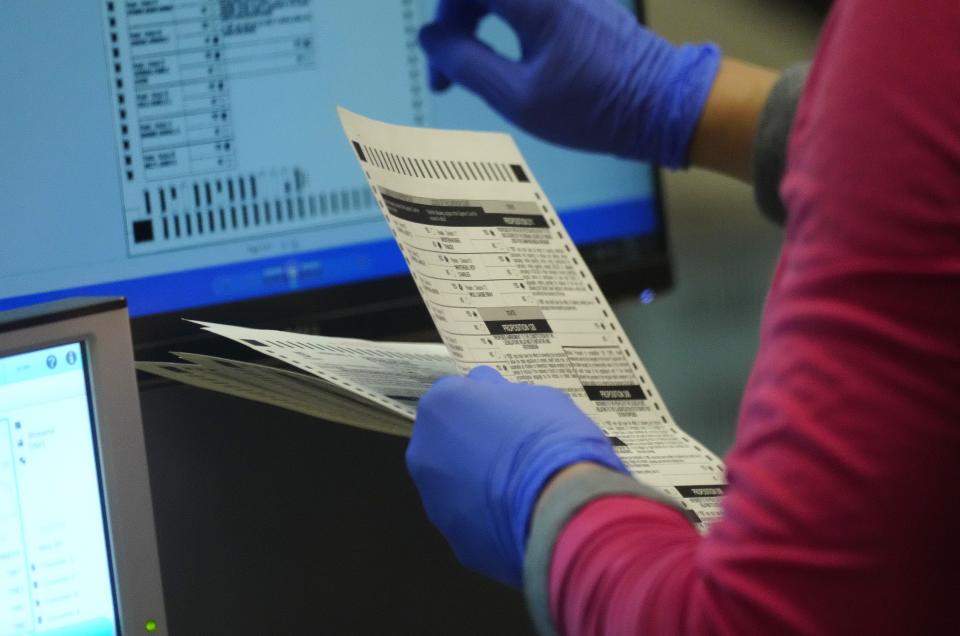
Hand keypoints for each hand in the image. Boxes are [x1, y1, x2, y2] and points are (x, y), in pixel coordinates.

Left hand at [406, 366, 627, 586]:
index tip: (508, 416)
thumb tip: (492, 394)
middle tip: (515, 452)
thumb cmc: (553, 444)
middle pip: (448, 442)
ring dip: (480, 484)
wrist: (564, 507)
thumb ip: (501, 393)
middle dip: (475, 446)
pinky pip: (472, 522)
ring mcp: (435, 500)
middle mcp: (425, 451)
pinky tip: (522, 515)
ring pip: (456, 486)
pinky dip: (491, 519)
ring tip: (522, 488)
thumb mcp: (537, 395)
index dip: (485, 406)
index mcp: (441, 405)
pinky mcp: (455, 540)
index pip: (456, 397)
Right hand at [419, 0, 720, 167]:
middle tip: (447, 69)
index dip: (442, 19)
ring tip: (473, 69)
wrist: (660, 106)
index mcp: (533, 0)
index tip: (437, 58)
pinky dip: (503, 23)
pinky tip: (505, 62)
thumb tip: (430, 39)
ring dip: (477, 23)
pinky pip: (525, 2)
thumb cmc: (593, 108)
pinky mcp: (577, 4)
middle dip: (455, 21)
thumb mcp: (517, 97)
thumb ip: (466, 64)